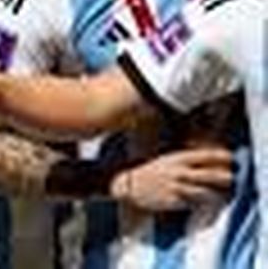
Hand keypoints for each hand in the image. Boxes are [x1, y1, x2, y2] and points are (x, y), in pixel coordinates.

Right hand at [111, 147, 233, 211]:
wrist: (128, 185)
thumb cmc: (148, 171)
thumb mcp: (165, 160)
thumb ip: (184, 161)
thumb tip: (203, 160)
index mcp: (176, 159)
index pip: (203, 155)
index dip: (219, 156)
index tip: (230, 157)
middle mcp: (179, 172)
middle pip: (209, 175)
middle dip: (223, 177)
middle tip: (232, 177)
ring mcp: (177, 187)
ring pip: (205, 192)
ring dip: (216, 193)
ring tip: (222, 194)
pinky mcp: (174, 201)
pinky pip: (194, 203)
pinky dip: (202, 203)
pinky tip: (205, 202)